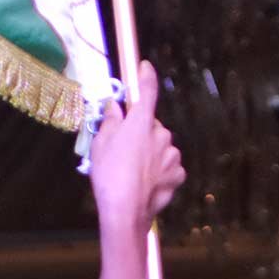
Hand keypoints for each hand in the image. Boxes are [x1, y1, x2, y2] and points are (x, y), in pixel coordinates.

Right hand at [90, 62, 185, 233]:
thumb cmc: (109, 176)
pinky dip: (160, 171)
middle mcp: (161, 134)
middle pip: (152, 126)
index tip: (144, 67)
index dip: (146, 77)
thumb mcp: (100, 146)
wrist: (126, 212)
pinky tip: (146, 182)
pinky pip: (169, 166)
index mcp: (141, 123)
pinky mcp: (178, 175)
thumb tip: (114, 107)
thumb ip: (110, 122)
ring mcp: (172, 155)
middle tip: (124, 149)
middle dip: (141, 133)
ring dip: (151, 153)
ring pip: (161, 147)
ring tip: (134, 171)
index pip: (147, 91)